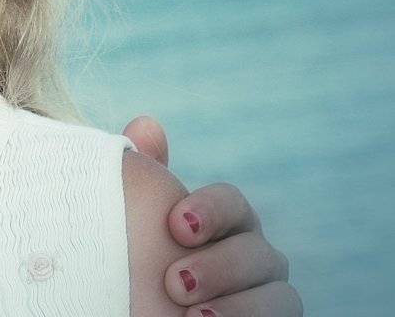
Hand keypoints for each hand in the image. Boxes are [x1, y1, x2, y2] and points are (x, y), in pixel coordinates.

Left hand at [123, 116, 300, 315]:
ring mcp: (270, 295)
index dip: (209, 210)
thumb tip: (146, 125)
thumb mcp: (142, 215)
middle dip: (217, 267)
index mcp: (227, 221)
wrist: (149, 306)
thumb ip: (147, 175)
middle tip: (175, 283)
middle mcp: (257, 257)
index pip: (232, 203)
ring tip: (195, 316)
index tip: (174, 226)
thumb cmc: (146, 256)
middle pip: (257, 253)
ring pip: (280, 296)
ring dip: (239, 307)